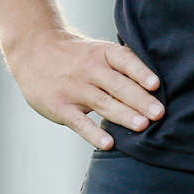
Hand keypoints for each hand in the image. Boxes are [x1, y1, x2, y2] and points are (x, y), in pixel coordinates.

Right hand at [6, 30, 164, 149]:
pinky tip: (109, 143)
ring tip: (142, 126)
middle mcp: (90, 69)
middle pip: (118, 85)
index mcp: (102, 53)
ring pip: (102, 103)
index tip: (157, 85)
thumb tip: (153, 81)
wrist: (34, 50)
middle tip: (159, 113)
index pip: (124, 60)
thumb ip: (120, 64)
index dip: (141, 72)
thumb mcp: (97, 50)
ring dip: (123, 115)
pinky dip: (94, 133)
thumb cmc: (74, 54)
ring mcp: (74, 88)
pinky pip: (79, 122)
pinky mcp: (60, 106)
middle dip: (140, 100)